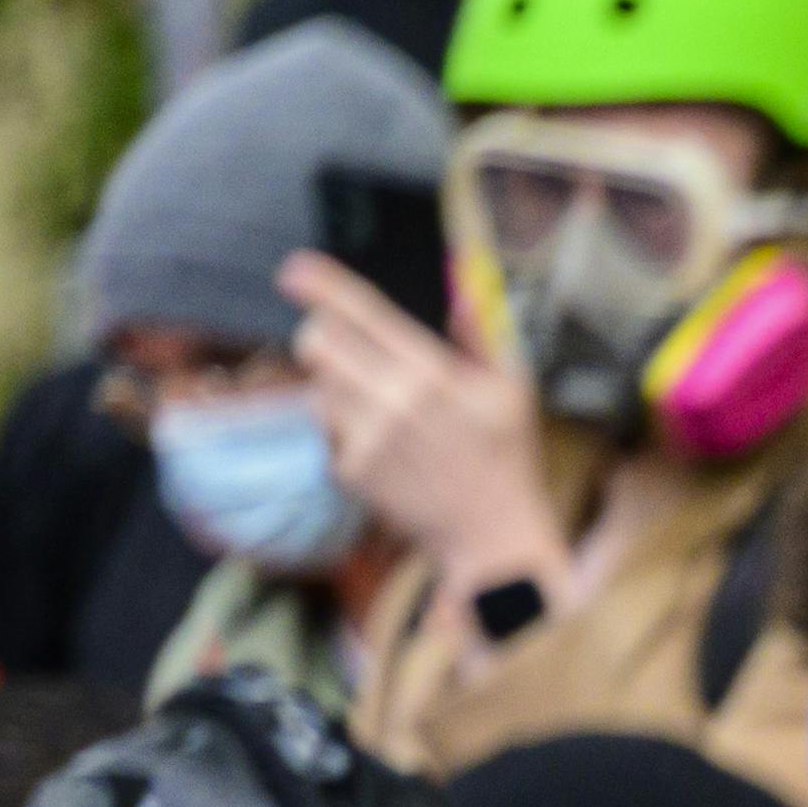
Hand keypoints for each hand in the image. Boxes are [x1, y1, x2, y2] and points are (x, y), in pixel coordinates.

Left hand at [285, 252, 561, 607]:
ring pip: (316, 384)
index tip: (295, 269)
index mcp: (434, 373)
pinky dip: (343, 427)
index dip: (322, 285)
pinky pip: (326, 428)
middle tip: (339, 341)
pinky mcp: (352, 469)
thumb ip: (481, 334)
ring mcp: (368, 439)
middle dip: (321, 334)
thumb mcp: (512, 389)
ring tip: (373, 400)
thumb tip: (461, 287)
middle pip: (317, 342)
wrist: (493, 536)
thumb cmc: (507, 458)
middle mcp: (394, 402)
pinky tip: (380, 441)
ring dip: (333, 382)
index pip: (362, 313)